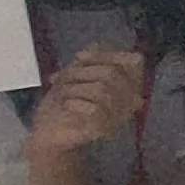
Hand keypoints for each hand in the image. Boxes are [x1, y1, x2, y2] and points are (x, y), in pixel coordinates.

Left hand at [27, 48, 147, 155]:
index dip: (107, 55)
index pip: (134, 61)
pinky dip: (75, 103)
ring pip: (103, 90)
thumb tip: (92, 48)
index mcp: (126, 85)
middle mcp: (128, 100)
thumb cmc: (63, 105)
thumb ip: (88, 60)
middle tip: (62, 78)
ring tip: (61, 93)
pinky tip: (66, 106)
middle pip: (113, 74)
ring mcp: (118, 116)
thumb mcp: (74, 76)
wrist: (50, 136)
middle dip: (83, 72)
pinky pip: (95, 109)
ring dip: (75, 87)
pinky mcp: (104, 130)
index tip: (79, 57)